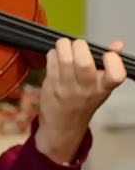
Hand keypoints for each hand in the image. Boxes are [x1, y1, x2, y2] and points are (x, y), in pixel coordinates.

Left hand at [35, 38, 125, 163]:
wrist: (63, 125)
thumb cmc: (84, 101)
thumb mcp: (101, 86)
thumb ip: (109, 64)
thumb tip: (118, 44)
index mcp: (103, 88)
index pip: (115, 75)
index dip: (113, 60)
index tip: (107, 54)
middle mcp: (86, 89)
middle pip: (82, 62)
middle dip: (79, 46)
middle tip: (77, 46)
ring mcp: (67, 87)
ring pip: (63, 58)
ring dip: (63, 46)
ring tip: (65, 47)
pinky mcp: (51, 84)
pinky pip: (51, 61)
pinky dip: (53, 53)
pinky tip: (56, 56)